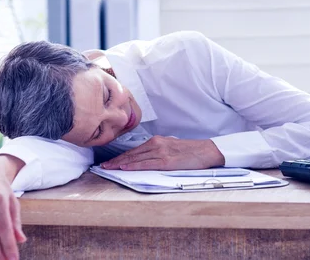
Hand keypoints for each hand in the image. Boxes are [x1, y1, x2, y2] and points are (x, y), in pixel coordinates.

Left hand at [101, 135, 224, 170]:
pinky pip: (146, 163)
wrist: (206, 151)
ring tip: (109, 168)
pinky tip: (125, 168)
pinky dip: (134, 166)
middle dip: (116, 160)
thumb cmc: (190, 151)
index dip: (120, 156)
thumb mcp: (171, 147)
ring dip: (121, 163)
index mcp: (157, 141)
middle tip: (103, 166)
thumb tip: (145, 158)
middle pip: (132, 153)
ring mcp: (161, 152)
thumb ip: (158, 151)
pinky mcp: (167, 161)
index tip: (110, 161)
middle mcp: (157, 144)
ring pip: (136, 158)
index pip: (134, 150)